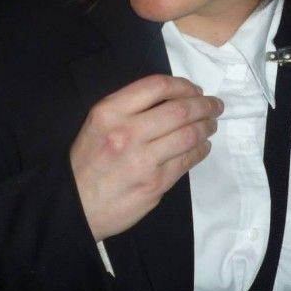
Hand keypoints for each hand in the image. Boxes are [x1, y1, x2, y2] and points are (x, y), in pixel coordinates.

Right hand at [70, 74, 223, 240]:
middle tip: (215, 106)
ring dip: (206, 127)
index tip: (196, 89)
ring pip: (188, 135)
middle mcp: (127, 132)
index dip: (184, 85)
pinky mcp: (155, 184)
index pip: (157, 86)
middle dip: (204, 105)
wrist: (75, 205)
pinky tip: (202, 146)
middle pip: (180, 109)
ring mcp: (143, 160)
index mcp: (110, 111)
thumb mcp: (98, 123)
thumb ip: (129, 108)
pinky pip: (186, 161)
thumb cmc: (88, 161)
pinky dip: (200, 150)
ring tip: (211, 124)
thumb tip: (172, 97)